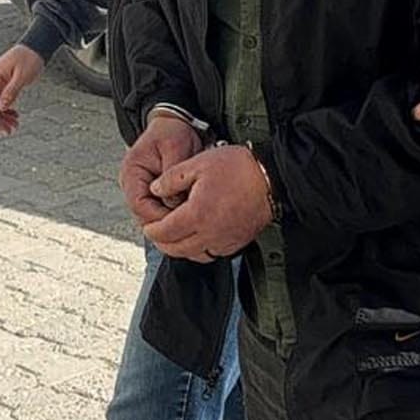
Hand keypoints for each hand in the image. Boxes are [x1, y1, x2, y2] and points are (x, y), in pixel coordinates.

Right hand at [0, 44, 45, 134]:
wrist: (36, 47)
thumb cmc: (30, 58)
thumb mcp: (22, 76)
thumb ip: (11, 91)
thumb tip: (2, 107)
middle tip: (8, 132)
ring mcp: (0, 83)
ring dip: (3, 117)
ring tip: (14, 127)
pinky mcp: (7, 85)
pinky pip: (3, 101)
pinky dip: (8, 111)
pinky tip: (15, 117)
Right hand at [119, 116, 203, 227]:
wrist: (175, 124)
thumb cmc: (173, 132)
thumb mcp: (175, 147)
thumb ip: (172, 174)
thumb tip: (173, 202)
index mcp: (132, 173)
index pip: (138, 205)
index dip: (157, 216)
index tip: (177, 220)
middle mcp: (134, 185)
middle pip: (144, 215)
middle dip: (165, 222)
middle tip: (188, 223)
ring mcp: (143, 190)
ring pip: (153, 216)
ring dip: (171, 219)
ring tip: (191, 217)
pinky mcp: (155, 194)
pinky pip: (162, 210)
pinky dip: (175, 213)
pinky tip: (190, 212)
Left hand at [143, 145, 274, 262]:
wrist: (272, 177)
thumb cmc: (239, 167)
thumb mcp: (199, 163)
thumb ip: (172, 178)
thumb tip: (155, 189)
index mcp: (196, 214)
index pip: (165, 232)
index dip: (152, 230)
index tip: (147, 225)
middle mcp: (210, 233)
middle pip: (176, 249)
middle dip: (162, 243)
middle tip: (156, 234)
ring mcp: (225, 240)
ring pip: (194, 255)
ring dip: (180, 249)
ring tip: (174, 237)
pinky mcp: (237, 242)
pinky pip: (212, 253)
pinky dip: (200, 250)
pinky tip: (198, 237)